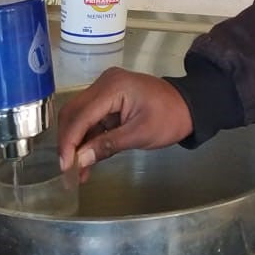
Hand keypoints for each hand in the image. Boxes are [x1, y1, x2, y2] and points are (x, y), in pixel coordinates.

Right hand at [57, 67, 193, 178]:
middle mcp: (104, 83)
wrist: (189, 106)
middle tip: (68, 170)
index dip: (70, 142)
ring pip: (80, 117)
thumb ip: (107, 146)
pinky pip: (92, 119)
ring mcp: (105, 90)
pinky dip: (88, 139)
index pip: (81, 115)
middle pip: (74, 113)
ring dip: (77, 143)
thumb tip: (79, 160)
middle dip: (69, 143)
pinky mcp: (109, 99)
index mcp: (113, 87)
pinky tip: (87, 161)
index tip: (65, 166)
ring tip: (77, 171)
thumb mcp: (140, 134)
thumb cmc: (169, 118)